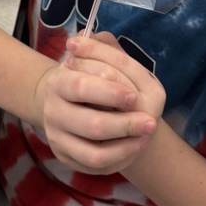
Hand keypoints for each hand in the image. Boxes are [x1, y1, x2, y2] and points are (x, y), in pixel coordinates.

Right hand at [36, 32, 163, 174]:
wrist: (72, 102)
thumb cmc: (90, 76)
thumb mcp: (95, 57)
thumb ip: (103, 47)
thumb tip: (100, 39)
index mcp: (58, 83)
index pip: (81, 86)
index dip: (109, 91)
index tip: (133, 96)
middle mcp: (53, 112)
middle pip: (92, 124)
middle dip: (126, 124)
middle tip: (151, 122)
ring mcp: (59, 139)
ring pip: (95, 153)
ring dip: (127, 146)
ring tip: (146, 136)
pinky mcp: (68, 159)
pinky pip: (97, 167)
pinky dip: (121, 158)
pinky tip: (136, 145)